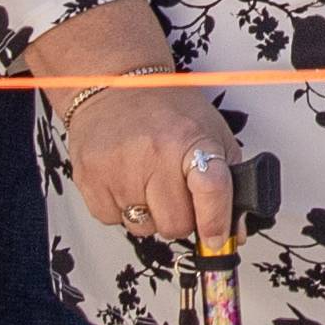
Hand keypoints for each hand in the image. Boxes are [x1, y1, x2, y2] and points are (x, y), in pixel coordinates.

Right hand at [63, 77, 242, 245]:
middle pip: (176, 224)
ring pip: (143, 228)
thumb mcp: (210, 132)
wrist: (114, 84)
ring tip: (147, 179)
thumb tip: (235, 232)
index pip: (211, 190)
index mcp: (190, 139)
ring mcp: (118, 168)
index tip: (217, 240)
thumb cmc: (165, 108)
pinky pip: (112, 221)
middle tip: (176, 191)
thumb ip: (229, 180)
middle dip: (181, 217)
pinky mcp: (90, 178)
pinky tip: (125, 179)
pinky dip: (121, 208)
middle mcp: (153, 153)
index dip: (217, 222)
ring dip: (150, 213)